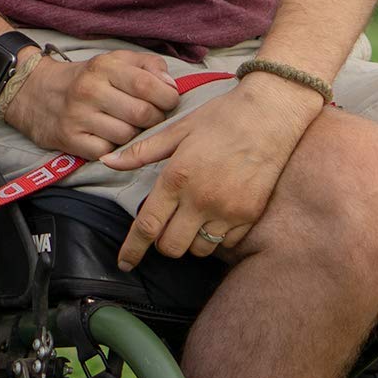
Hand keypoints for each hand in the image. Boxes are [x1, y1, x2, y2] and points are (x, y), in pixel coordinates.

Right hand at [9, 49, 181, 160]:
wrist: (35, 92)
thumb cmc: (87, 79)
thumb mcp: (115, 61)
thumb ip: (149, 66)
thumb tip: (172, 86)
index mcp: (104, 67)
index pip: (149, 86)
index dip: (168, 98)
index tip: (167, 101)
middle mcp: (90, 89)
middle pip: (142, 114)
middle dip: (154, 119)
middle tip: (149, 117)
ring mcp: (78, 115)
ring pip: (127, 136)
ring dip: (134, 135)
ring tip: (127, 126)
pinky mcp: (69, 139)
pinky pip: (108, 152)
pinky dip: (113, 148)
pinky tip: (108, 137)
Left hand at [106, 81, 311, 269]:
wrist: (269, 115)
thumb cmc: (220, 118)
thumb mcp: (176, 130)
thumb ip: (141, 152)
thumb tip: (108, 161)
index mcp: (177, 178)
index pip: (147, 226)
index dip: (133, 249)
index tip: (124, 262)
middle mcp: (201, 200)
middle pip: (171, 246)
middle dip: (162, 242)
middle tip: (165, 225)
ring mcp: (228, 210)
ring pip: (199, 249)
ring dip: (189, 240)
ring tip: (191, 217)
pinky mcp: (250, 215)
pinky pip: (226, 243)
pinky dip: (216, 237)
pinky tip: (215, 216)